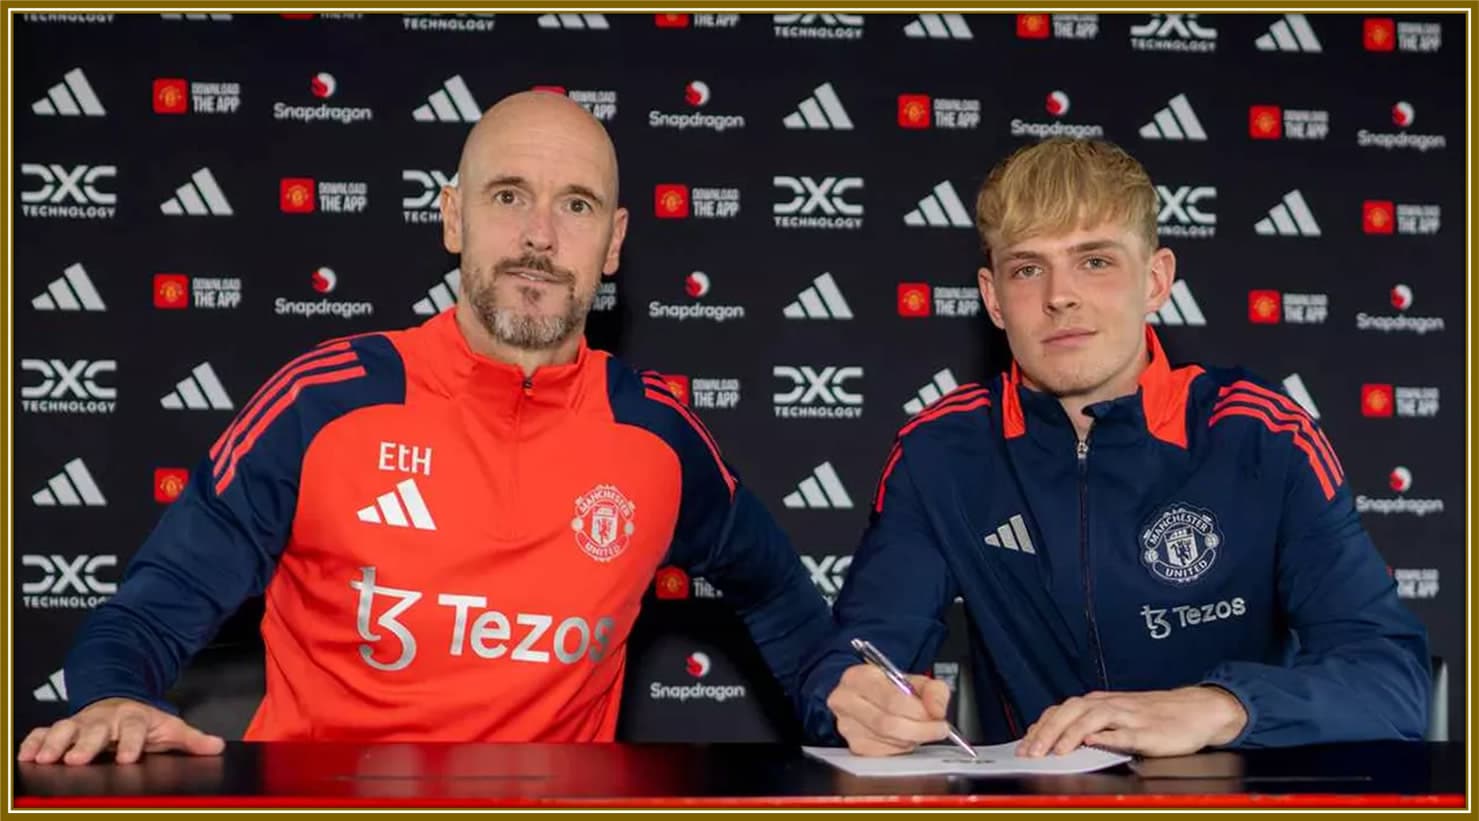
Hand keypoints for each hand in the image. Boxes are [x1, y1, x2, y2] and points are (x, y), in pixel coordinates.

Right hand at [16, 697, 224, 765]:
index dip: (131, 742)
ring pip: (65, 728)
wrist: (118, 700)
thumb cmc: (142, 722)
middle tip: (77, 760)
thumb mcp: (168, 728)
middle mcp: (105, 718)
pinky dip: (34, 741)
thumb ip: (191, 739)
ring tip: (45, 759)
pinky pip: (45, 731)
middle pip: (95, 729)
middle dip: (85, 744)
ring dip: (55, 743)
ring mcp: (82, 721)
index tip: (127, 757)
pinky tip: (27, 755)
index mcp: (134, 717)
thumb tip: (218, 747)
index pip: (134, 728)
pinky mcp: (64, 727)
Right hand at [826, 664, 951, 755]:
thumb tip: (937, 711)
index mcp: (860, 677)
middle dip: (920, 730)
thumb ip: (934, 690)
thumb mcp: (915, 680)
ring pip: (888, 740)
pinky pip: (885, 753)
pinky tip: (904, 737)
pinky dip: (902, 748)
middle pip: (888, 724)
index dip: (920, 712)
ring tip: (920, 730)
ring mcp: (847, 725)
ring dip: (912, 739)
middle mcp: (846, 700)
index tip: (939, 719)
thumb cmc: (890, 689)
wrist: (868, 698)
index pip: (892, 699)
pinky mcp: (854, 745)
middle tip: (938, 730)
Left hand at [1017, 686, 1247, 758]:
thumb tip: (1055, 738)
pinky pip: (1124, 733)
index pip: (1061, 711)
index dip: (1040, 727)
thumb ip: (1090, 724)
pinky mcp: (1148, 731)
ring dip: (1070, 734)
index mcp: (1100, 703)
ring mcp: (1129, 717)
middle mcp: (1110, 705)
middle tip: (1031, 753)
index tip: (1023, 745)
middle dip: (1047, 732)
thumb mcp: (1118, 715)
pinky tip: (1093, 742)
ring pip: (1092, 719)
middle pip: (1071, 712)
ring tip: (1055, 751)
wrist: (1197, 710)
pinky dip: (1107, 736)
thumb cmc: (1155, 715)